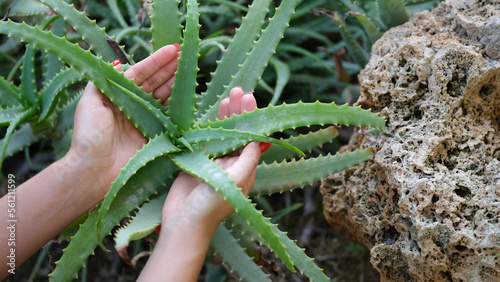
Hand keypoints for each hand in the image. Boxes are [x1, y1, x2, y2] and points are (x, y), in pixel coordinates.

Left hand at [64, 44, 179, 199]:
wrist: (94, 169)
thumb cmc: (89, 135)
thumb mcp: (89, 103)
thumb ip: (102, 81)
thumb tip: (118, 64)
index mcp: (117, 96)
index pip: (140, 73)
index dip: (156, 61)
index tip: (172, 49)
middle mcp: (132, 107)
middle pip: (155, 83)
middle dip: (169, 69)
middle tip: (184, 57)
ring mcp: (145, 121)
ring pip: (164, 98)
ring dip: (175, 84)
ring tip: (187, 70)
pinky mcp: (154, 137)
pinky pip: (169, 119)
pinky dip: (178, 108)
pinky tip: (187, 96)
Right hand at [161, 87, 259, 227]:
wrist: (182, 223)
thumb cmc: (212, 206)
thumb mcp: (236, 180)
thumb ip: (248, 158)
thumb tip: (261, 139)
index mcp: (246, 169)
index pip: (253, 138)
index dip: (253, 118)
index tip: (251, 99)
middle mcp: (233, 164)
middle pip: (239, 132)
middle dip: (240, 112)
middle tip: (240, 91)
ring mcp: (214, 162)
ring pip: (223, 133)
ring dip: (226, 116)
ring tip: (228, 97)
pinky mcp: (197, 162)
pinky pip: (205, 140)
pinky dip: (208, 126)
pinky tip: (210, 113)